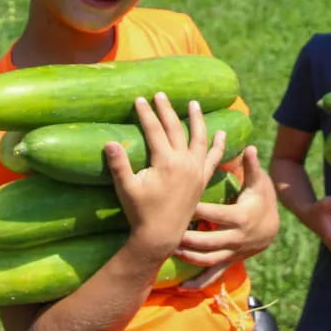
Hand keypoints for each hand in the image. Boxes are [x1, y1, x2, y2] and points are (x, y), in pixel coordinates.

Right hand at [105, 93, 224, 258]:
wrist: (161, 236)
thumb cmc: (141, 212)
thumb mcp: (126, 188)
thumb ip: (119, 164)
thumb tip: (109, 142)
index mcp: (166, 162)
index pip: (155, 130)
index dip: (146, 114)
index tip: (140, 99)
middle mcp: (184, 162)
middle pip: (175, 129)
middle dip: (167, 110)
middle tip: (161, 95)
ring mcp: (196, 170)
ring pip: (199, 138)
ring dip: (197, 120)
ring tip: (194, 104)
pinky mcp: (202, 180)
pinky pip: (214, 158)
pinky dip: (218, 145)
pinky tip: (221, 133)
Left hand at [176, 146, 279, 287]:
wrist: (273, 228)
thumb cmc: (262, 199)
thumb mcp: (259, 183)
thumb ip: (251, 166)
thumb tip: (249, 147)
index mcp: (241, 217)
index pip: (216, 213)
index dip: (198, 210)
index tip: (179, 204)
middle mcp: (236, 238)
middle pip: (209, 241)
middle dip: (187, 238)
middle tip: (166, 231)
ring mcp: (233, 253)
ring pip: (209, 259)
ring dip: (188, 257)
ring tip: (169, 250)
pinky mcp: (230, 261)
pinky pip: (214, 274)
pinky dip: (199, 282)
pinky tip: (183, 288)